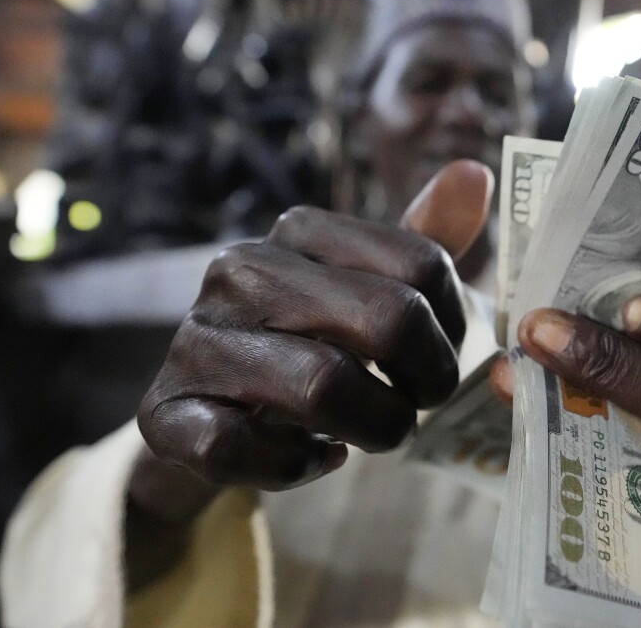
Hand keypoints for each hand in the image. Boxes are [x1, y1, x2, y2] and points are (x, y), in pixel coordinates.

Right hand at [124, 161, 492, 589]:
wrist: (211, 412)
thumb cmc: (309, 344)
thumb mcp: (370, 288)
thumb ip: (425, 240)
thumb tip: (474, 173)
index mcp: (299, 230)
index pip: (425, 266)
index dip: (455, 328)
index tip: (441, 356)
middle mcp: (241, 270)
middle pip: (388, 321)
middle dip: (427, 381)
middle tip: (417, 403)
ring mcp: (197, 340)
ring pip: (323, 387)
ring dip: (374, 428)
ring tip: (371, 432)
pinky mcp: (166, 412)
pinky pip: (242, 447)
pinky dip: (295, 466)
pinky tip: (312, 456)